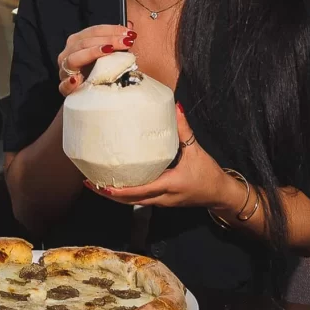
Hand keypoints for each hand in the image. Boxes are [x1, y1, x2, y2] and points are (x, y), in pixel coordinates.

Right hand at [56, 21, 136, 95]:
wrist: (90, 96)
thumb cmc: (99, 72)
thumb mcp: (109, 57)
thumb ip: (116, 44)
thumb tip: (130, 30)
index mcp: (78, 42)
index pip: (93, 31)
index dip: (112, 30)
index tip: (129, 33)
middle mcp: (68, 53)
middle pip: (85, 42)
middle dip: (107, 39)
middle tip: (126, 42)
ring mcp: (65, 70)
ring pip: (74, 58)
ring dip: (92, 52)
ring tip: (108, 50)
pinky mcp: (64, 88)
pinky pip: (64, 85)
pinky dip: (70, 82)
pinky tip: (78, 80)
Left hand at [84, 104, 236, 210]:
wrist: (221, 194)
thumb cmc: (209, 173)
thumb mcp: (196, 150)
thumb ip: (183, 130)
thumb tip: (175, 107)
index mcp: (168, 185)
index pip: (139, 191)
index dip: (118, 190)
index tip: (100, 184)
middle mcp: (162, 197)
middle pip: (130, 201)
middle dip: (108, 194)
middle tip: (88, 182)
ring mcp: (161, 201)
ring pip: (133, 202)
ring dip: (114, 196)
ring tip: (95, 183)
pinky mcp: (162, 200)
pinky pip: (140, 199)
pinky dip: (125, 194)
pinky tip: (115, 183)